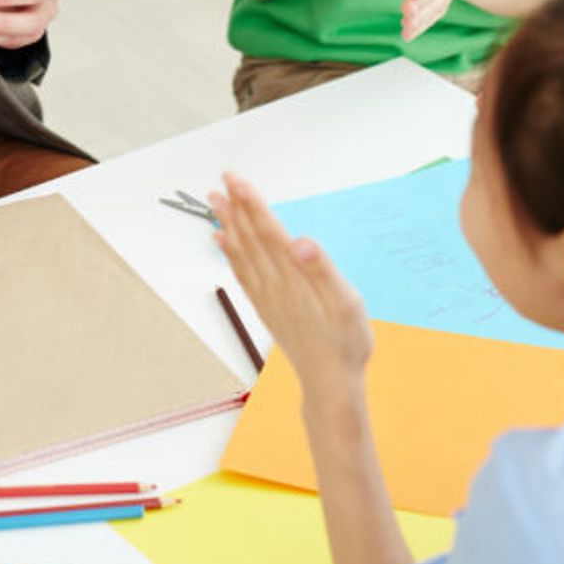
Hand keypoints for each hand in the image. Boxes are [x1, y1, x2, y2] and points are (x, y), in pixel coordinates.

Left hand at [211, 172, 374, 394]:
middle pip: (250, 237)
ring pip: (242, 253)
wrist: (330, 384)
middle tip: (223, 180)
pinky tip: (222, 242)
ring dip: (229, 224)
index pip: (267, 232)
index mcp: (293, 277)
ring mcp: (267, 297)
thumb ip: (322, 269)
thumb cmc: (345, 343)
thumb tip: (301, 241)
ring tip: (215, 202)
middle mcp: (274, 284)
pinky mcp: (266, 308)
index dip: (252, 204)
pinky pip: (242, 274)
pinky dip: (229, 254)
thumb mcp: (347, 304)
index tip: (236, 180)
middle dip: (236, 206)